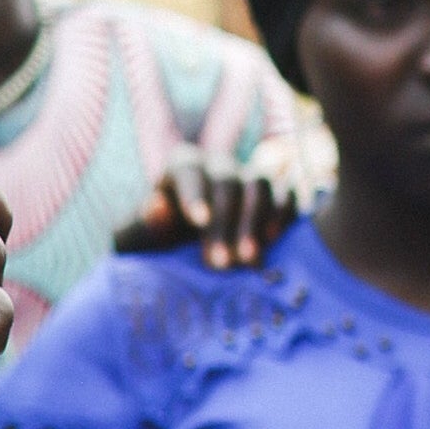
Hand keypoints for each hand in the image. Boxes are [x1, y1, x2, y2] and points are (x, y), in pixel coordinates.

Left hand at [116, 143, 312, 270]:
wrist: (190, 252)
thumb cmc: (159, 242)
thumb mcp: (143, 237)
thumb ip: (145, 224)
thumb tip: (157, 205)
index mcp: (182, 166)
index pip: (189, 172)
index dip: (194, 194)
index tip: (198, 221)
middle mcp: (219, 165)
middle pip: (226, 184)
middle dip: (224, 224)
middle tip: (220, 264)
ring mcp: (250, 177)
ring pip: (258, 187)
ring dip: (254, 222)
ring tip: (247, 260)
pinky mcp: (278, 193)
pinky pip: (286, 195)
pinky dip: (282, 215)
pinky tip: (273, 241)